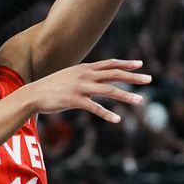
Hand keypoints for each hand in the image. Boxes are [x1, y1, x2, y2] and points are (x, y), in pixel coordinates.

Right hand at [23, 59, 150, 122]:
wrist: (33, 94)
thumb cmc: (52, 87)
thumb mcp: (71, 76)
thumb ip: (85, 76)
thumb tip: (97, 78)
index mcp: (85, 68)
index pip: (110, 64)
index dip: (126, 63)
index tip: (141, 64)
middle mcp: (85, 75)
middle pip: (114, 74)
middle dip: (133, 76)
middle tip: (149, 79)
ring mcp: (80, 87)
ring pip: (108, 90)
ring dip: (126, 95)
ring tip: (140, 100)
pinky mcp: (74, 100)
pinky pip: (94, 107)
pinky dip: (107, 114)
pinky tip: (117, 120)